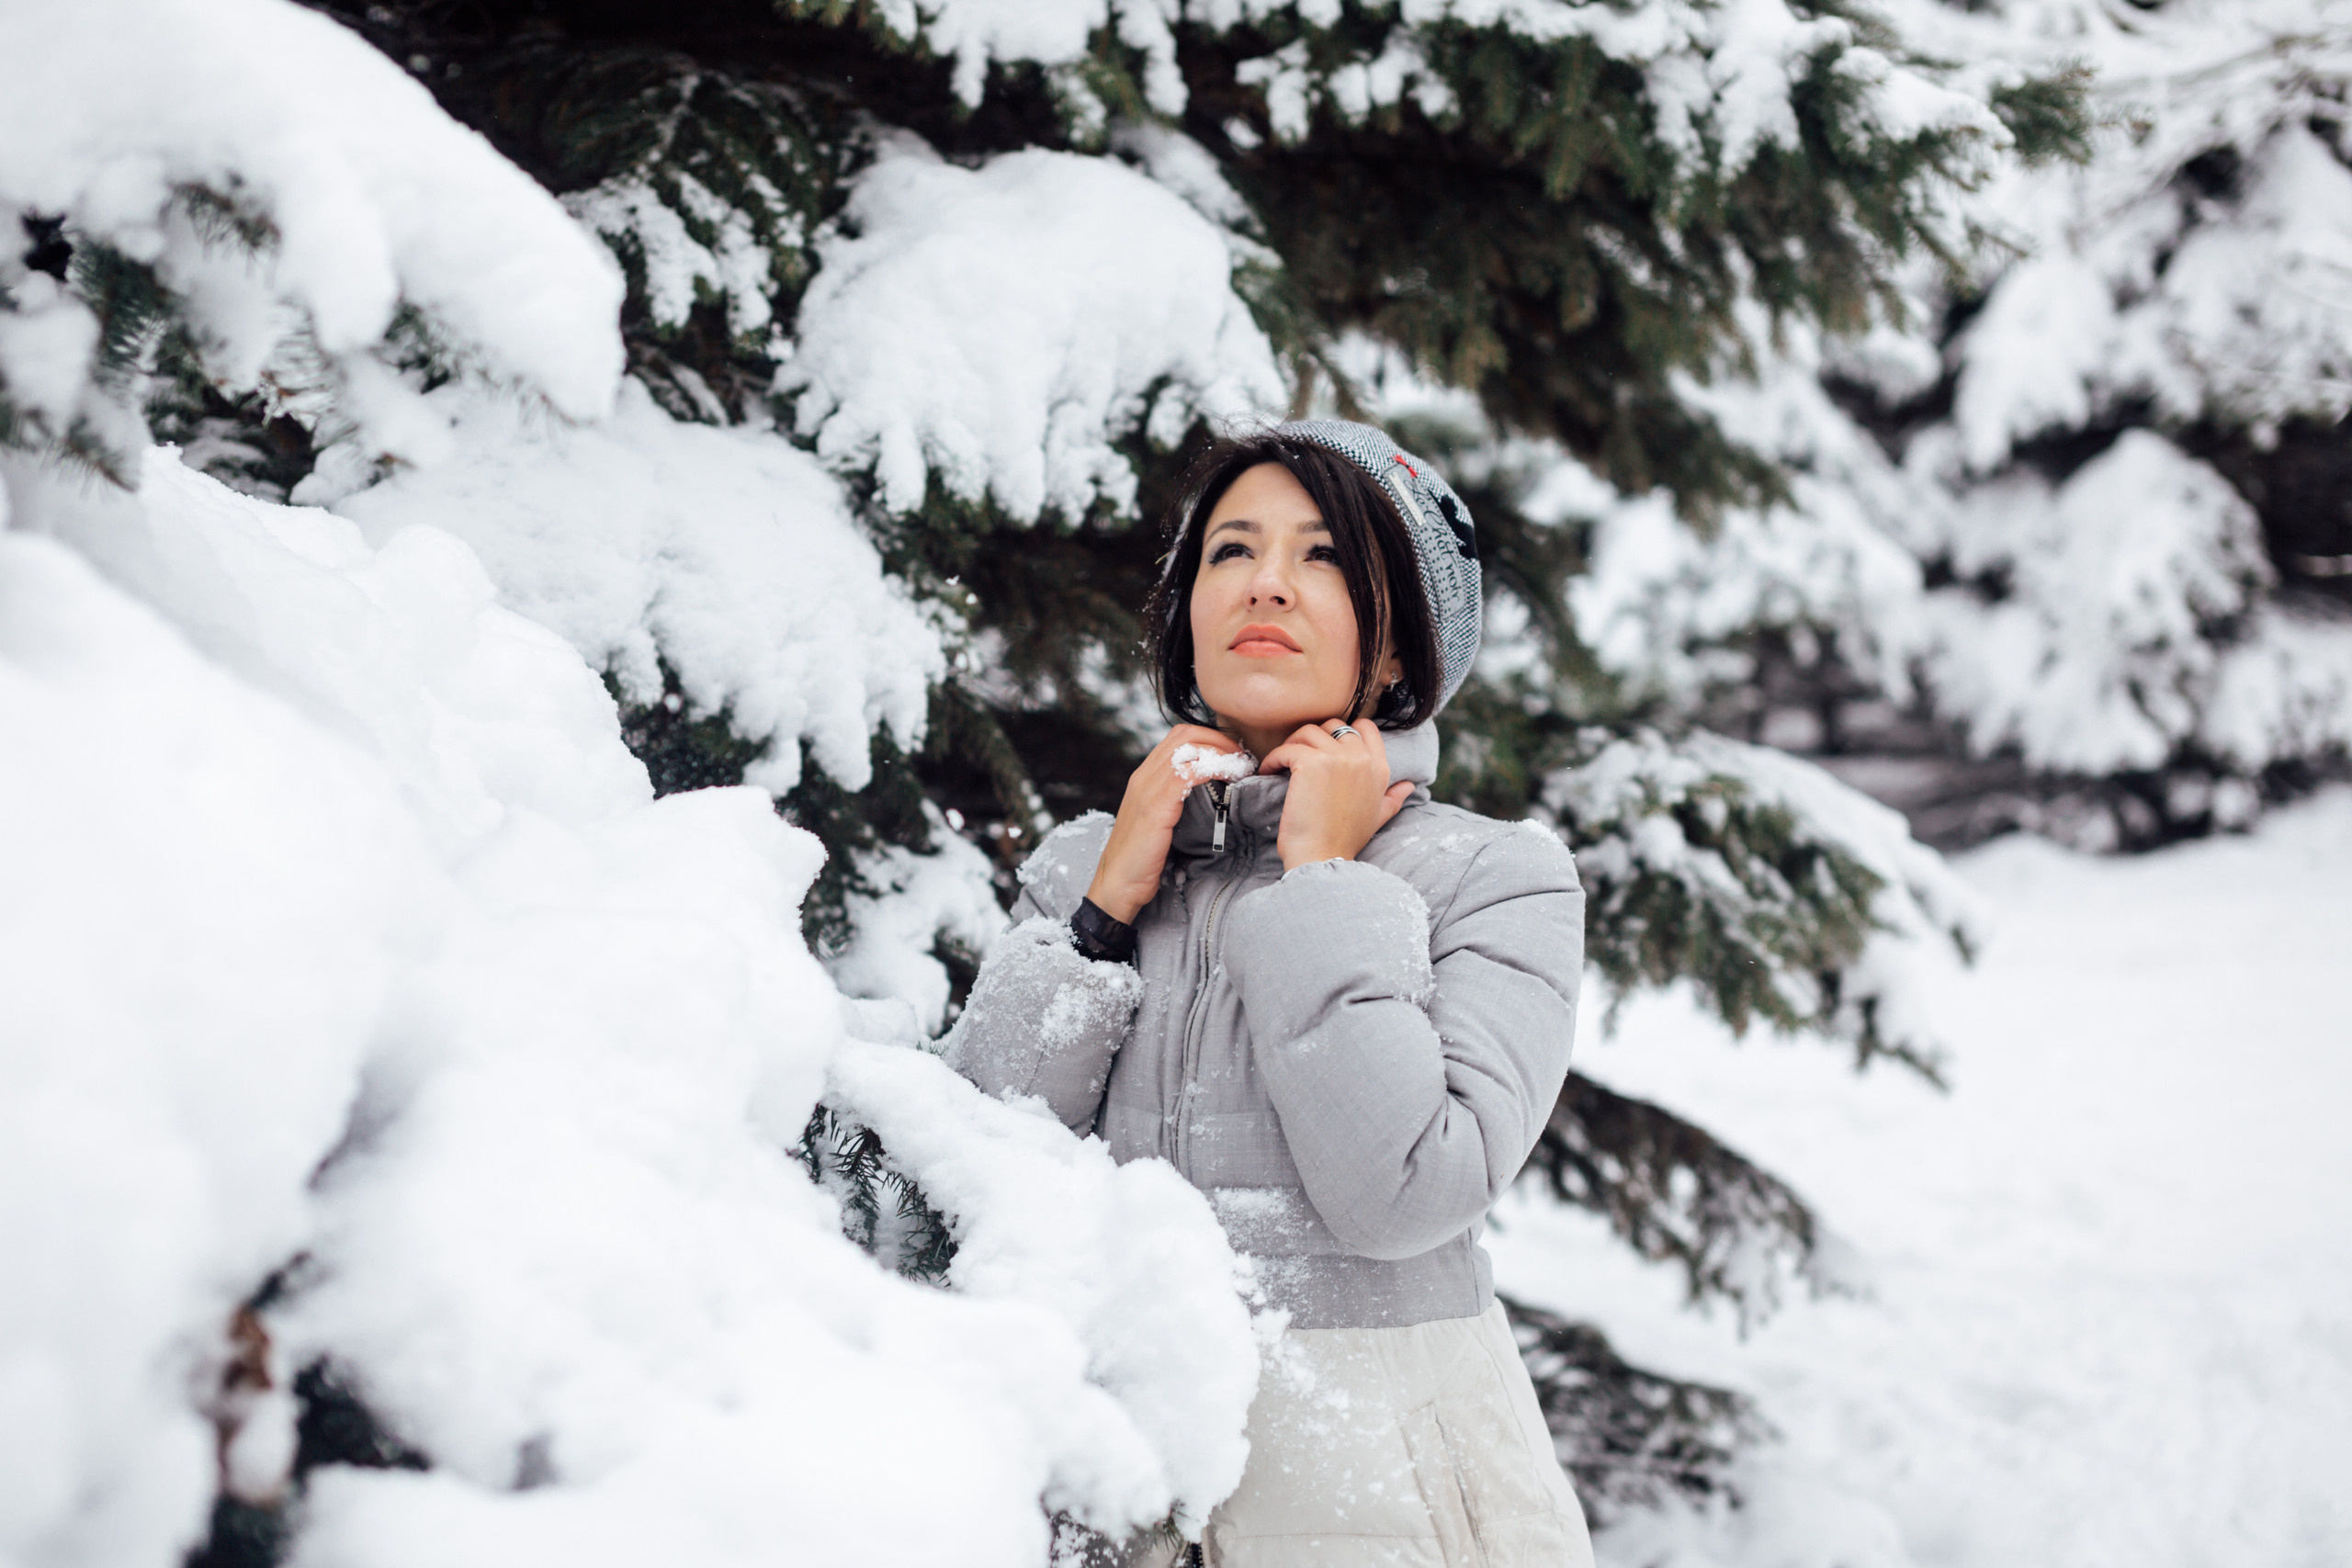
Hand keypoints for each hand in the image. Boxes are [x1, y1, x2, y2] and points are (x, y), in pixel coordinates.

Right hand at [1085, 724, 1243, 922]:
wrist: (1117, 884)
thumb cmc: (1141, 859)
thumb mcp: (1157, 821)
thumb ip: (1173, 802)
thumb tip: (1204, 795)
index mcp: (1144, 777)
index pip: (1178, 736)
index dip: (1210, 737)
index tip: (1233, 755)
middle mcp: (1144, 775)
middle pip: (1185, 734)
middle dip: (1220, 739)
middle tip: (1242, 758)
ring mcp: (1147, 788)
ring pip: (1189, 747)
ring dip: (1222, 752)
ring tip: (1242, 768)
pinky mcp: (1155, 806)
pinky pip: (1189, 772)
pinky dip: (1215, 768)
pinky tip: (1231, 779)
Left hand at [1259, 721, 1413, 870]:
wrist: (1324, 857)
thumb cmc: (1345, 841)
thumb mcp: (1378, 816)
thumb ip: (1393, 798)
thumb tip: (1409, 786)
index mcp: (1379, 768)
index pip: (1366, 727)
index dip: (1344, 731)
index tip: (1325, 747)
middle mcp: (1362, 758)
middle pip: (1335, 725)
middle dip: (1314, 737)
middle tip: (1298, 755)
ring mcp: (1337, 758)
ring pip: (1308, 732)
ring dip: (1292, 744)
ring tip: (1282, 763)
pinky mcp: (1311, 763)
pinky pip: (1287, 748)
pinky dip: (1274, 758)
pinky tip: (1269, 771)